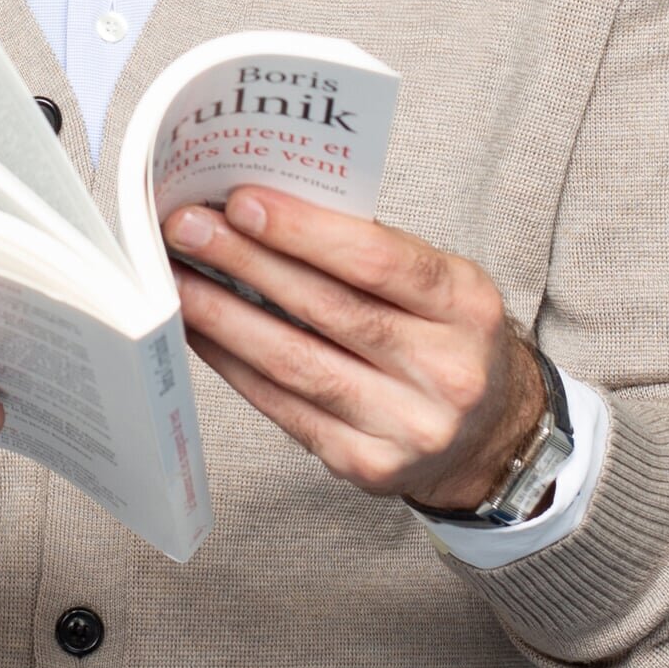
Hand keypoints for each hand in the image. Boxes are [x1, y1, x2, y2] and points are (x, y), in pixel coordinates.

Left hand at [166, 187, 546, 513]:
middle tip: (186, 231)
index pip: (378, 261)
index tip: (242, 203)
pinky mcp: (367, 464)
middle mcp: (445, 371)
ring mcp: (407, 426)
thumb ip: (368, 249)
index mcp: (467, 307)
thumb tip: (265, 212)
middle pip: (328, 309)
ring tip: (178, 281)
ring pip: (297, 364)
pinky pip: (285, 408)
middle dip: (247, 263)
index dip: (304, 231)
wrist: (489, 437)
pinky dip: (236, 367)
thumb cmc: (447, 340)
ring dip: (225, 318)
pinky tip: (203, 335)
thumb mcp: (438, 283)